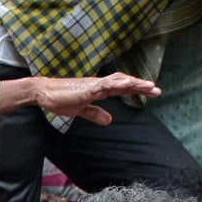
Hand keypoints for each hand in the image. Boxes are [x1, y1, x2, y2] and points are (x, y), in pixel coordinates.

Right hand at [28, 71, 162, 125]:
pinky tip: (126, 84)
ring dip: (133, 83)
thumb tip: (109, 120)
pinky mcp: (86, 88)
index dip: (137, 90)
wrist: (44, 93)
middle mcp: (99, 84)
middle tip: (157, 90)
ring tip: (148, 86)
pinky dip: (116, 84)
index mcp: (99, 89)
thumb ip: (95, 114)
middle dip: (141, 86)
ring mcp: (93, 85)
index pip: (122, 88)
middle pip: (124, 83)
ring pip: (117, 81)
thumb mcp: (81, 110)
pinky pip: (104, 85)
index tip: (152, 92)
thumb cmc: (60, 99)